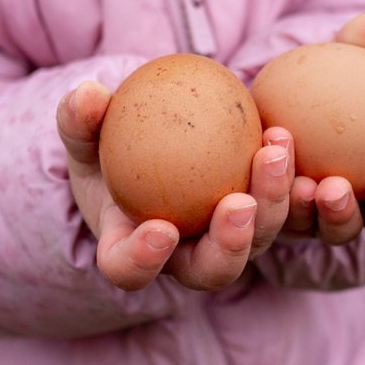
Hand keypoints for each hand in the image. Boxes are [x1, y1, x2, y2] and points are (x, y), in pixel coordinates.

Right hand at [56, 81, 291, 291]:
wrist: (148, 145)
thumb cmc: (105, 145)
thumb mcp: (85, 131)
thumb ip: (80, 119)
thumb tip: (87, 94)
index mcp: (130, 249)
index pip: (130, 270)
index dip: (144, 260)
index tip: (161, 229)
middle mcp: (184, 256)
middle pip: (212, 270)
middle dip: (230, 244)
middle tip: (240, 204)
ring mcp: (226, 239)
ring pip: (257, 238)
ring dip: (272, 201)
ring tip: (273, 153)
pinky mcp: (257, 214)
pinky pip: (278, 202)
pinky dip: (285, 174)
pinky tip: (281, 134)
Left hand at [276, 12, 364, 244]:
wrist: (273, 109)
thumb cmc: (328, 84)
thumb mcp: (342, 64)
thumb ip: (359, 49)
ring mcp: (333, 222)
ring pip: (343, 230)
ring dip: (339, 214)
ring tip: (326, 188)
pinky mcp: (290, 226)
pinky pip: (290, 220)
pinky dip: (287, 200)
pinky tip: (280, 178)